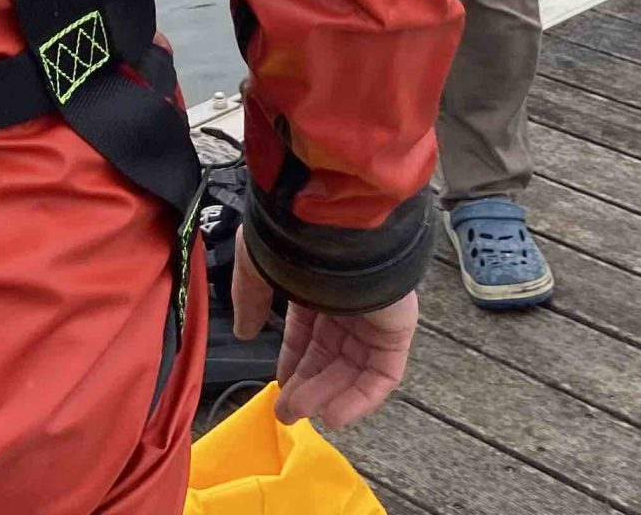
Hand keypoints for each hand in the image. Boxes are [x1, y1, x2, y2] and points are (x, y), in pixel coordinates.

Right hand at [230, 245, 416, 431]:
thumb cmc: (294, 238)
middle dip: (306, 385)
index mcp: (318, 283)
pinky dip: (360, 397)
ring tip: (302, 412)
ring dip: (327, 394)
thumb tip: (243, 331)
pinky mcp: (396, 328)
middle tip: (286, 412)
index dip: (293, 362)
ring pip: (353, 367)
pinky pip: (382, 372)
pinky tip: (334, 415)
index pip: (307, 331)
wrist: (337, 224)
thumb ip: (250, 299)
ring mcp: (374, 314)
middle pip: (329, 354)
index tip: (279, 388)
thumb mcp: (257, 266)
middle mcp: (347, 300)